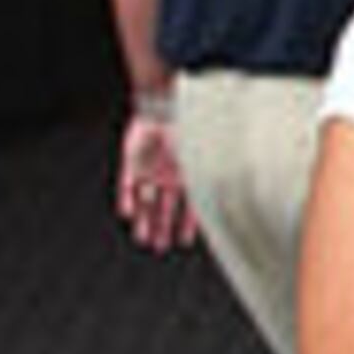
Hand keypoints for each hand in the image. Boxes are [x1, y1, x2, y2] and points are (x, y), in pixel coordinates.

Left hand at [116, 112, 195, 252]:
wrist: (167, 107)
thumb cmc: (191, 132)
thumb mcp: (204, 162)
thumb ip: (209, 185)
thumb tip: (227, 208)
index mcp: (188, 174)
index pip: (188, 205)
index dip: (185, 225)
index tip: (183, 242)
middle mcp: (169, 174)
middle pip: (164, 206)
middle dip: (161, 227)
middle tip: (158, 246)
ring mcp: (149, 168)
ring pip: (145, 199)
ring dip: (144, 219)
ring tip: (142, 238)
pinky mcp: (130, 160)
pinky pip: (126, 183)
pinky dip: (126, 198)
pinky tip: (127, 214)